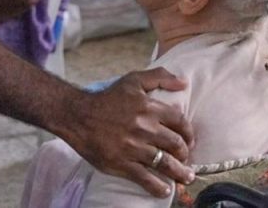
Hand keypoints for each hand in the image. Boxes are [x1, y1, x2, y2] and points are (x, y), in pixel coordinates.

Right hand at [61, 68, 194, 197]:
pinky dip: (158, 186)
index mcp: (149, 108)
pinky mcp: (121, 162)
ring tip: (185, 177)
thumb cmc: (107, 98)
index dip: (189, 133)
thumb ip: (160, 77)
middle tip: (186, 160)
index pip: (180, 122)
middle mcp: (144, 128)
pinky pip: (145, 178)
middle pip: (176, 145)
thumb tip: (185, 82)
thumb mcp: (133, 81)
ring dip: (179, 173)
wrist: (78, 115)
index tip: (189, 141)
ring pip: (165, 163)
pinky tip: (165, 190)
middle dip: (185, 154)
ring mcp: (133, 147)